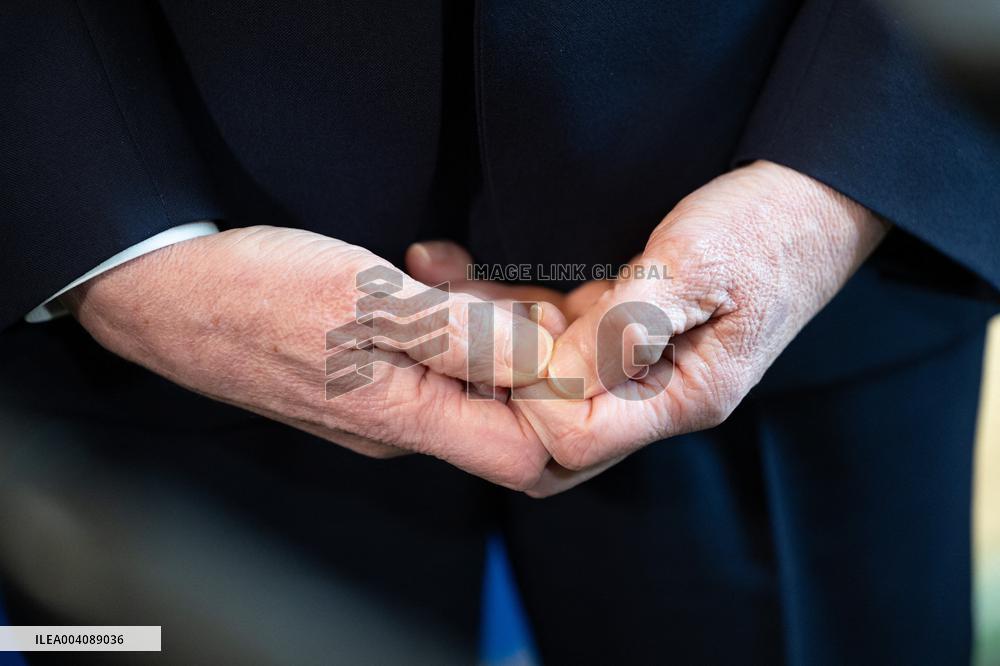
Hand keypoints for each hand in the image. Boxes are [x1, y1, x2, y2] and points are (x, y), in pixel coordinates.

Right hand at [65, 226, 556, 489]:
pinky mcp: (364, 372)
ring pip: (470, 366)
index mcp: (410, 420)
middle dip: (523, 337)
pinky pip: (431, 350)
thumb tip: (548, 359)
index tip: (565, 336)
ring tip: (438, 265)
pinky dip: (441, 307)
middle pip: (508, 401)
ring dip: (477, 310)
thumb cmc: (255, 296)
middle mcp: (404, 424)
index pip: (529, 453)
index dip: (567, 405)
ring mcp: (382, 400)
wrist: (163, 292)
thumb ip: (468, 337)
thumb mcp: (374, 302)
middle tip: (498, 282)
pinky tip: (417, 267)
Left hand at [408, 161, 887, 495]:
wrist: (814, 192)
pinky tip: (457, 267)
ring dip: (485, 331)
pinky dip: (506, 304)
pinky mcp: (622, 325)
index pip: (573, 438)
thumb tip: (551, 379)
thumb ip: (625, 328)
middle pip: (544, 422)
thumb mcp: (697, 268)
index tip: (509, 331)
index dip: (529, 392)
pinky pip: (551, 331)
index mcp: (682, 398)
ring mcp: (635, 361)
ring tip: (434, 278)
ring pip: (537, 372)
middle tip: (442, 314)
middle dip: (489, 373)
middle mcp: (653, 393)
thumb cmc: (768, 227)